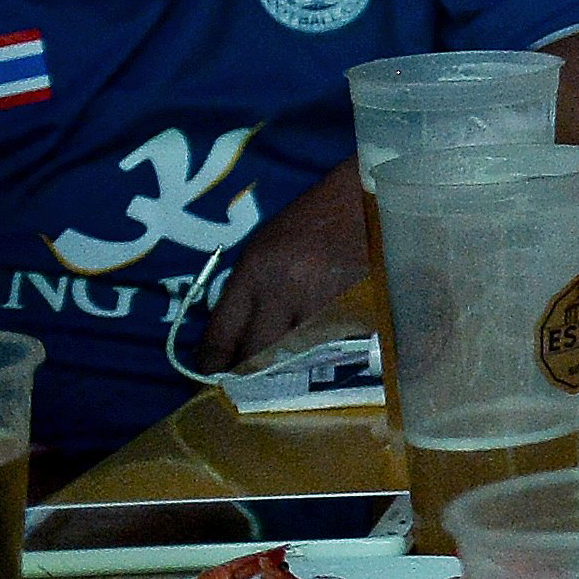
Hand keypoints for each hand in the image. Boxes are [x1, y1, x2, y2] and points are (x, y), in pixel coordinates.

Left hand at [195, 180, 374, 373]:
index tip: (209, 378)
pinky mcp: (361, 307)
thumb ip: (248, 291)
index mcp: (257, 270)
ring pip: (299, 355)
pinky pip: (336, 344)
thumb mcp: (265, 246)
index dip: (212, 362)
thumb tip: (234, 340)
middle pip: (260, 353)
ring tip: (288, 375)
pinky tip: (328, 356)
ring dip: (291, 367)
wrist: (368, 194)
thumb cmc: (311, 219)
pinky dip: (330, 353)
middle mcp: (287, 290)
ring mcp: (327, 301)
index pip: (224, 331)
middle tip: (249, 384)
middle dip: (251, 372)